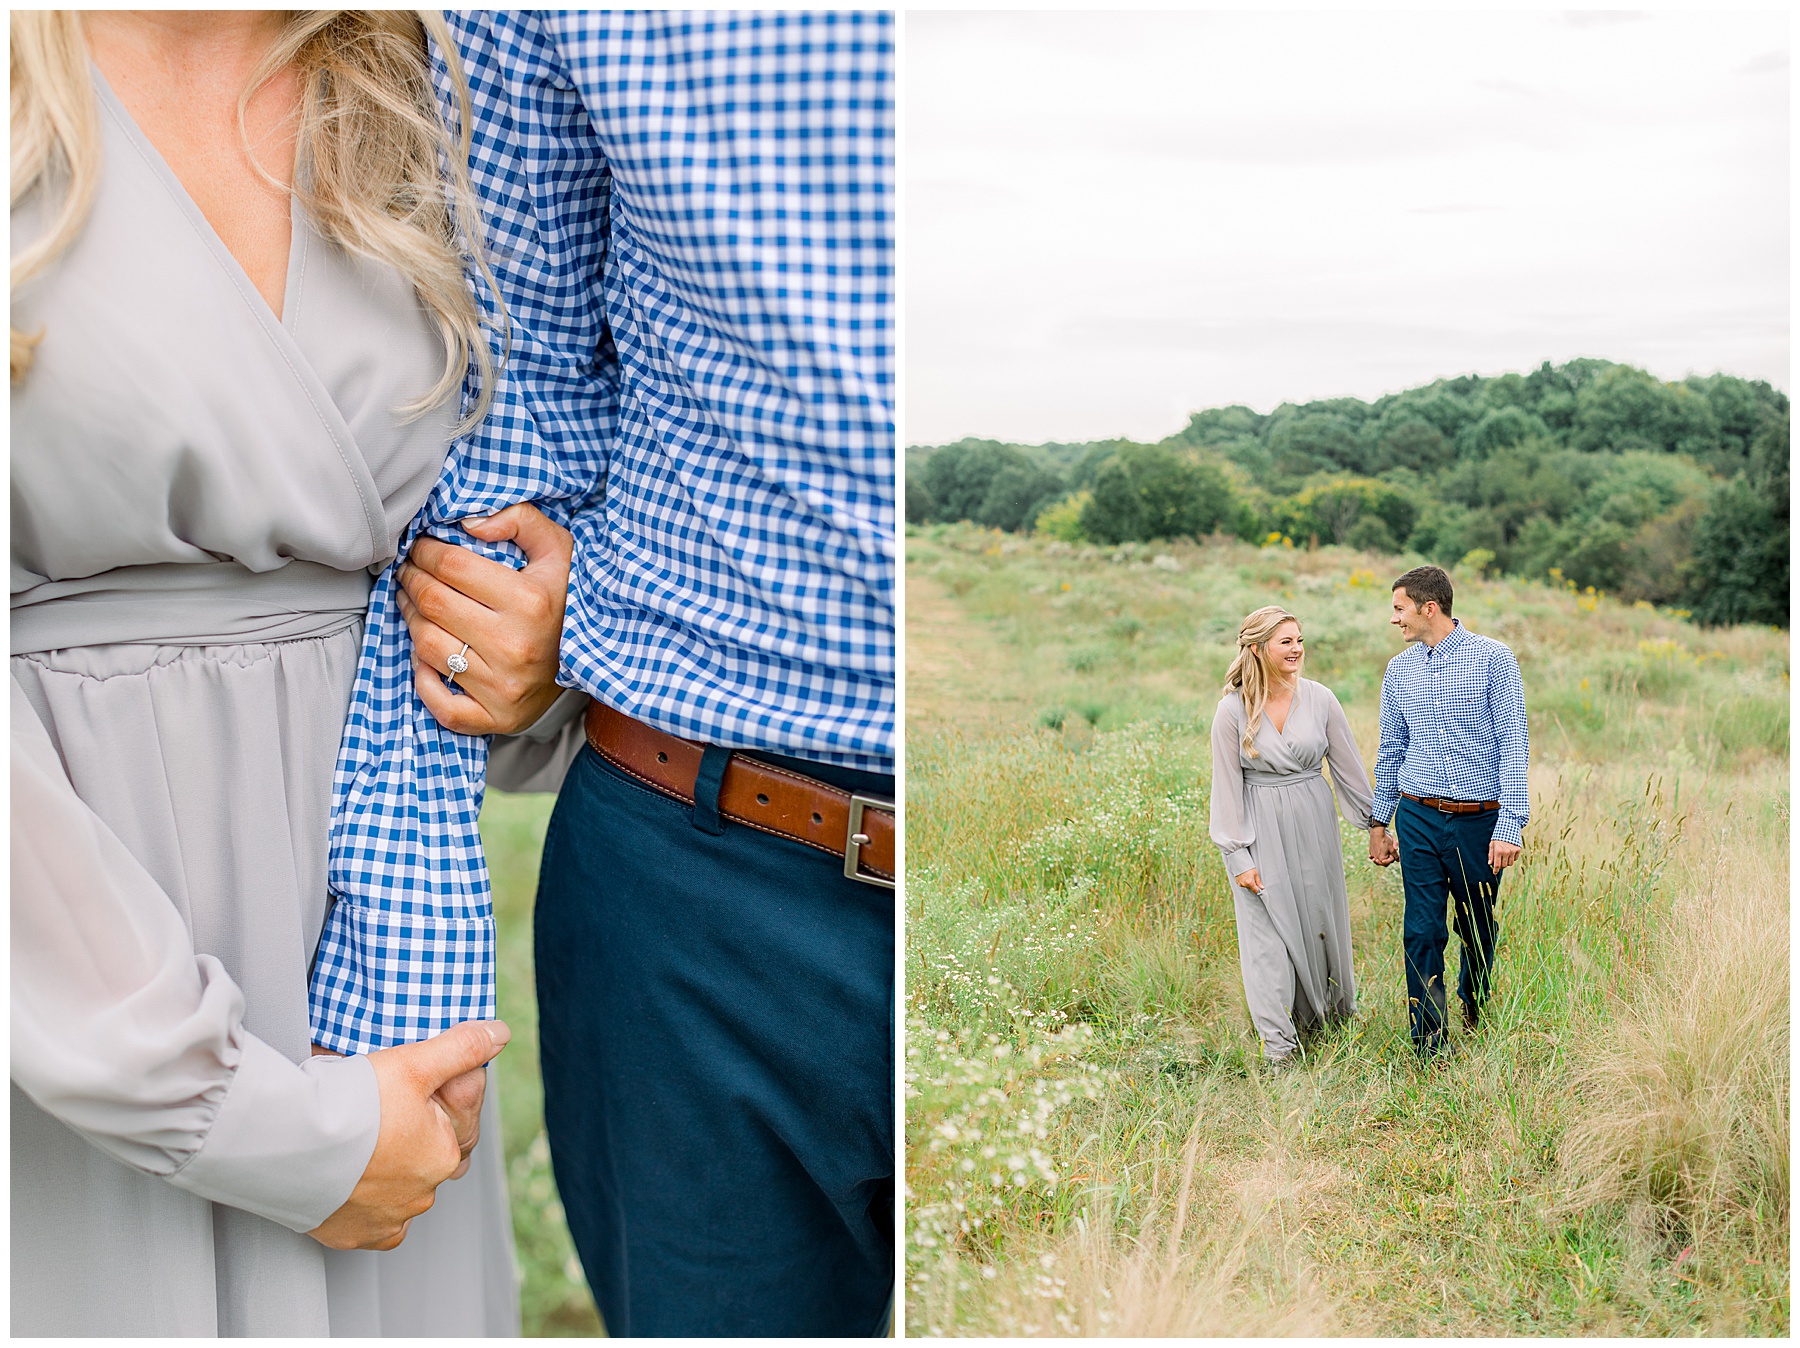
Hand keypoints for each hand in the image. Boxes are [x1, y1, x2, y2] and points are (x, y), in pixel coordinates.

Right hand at [309, 1020, 509, 1250]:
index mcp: (444, 1154)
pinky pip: (368, 1222)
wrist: (287, 1143)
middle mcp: (421, 1195)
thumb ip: (461, 1048)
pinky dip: (362, 1204)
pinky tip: (351, 1180)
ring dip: (386, 1172)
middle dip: (410, 1138)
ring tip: (358, 1141)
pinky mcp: (350, 1235)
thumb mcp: (416, 1062)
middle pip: (424, 1159)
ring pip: (398, 1191)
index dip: (428, 1101)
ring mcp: (385, 1219)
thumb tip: (500, 1034)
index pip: (451, 1124)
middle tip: (377, 1114)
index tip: (398, 1090)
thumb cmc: (355, 1103)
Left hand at [398, 505, 572, 735]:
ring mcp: (505, 686)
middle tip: (410, 571)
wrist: (598, 659)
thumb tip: (468, 523)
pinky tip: (425, 657)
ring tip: (414, 605)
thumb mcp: (558, 548)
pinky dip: (423, 680)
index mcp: (530, 601)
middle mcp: (515, 646)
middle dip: (412, 580)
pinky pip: (441, 705)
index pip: (451, 566)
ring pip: (427, 646)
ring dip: (410, 620)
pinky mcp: (498, 717)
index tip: (421, 547)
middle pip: (433, 603)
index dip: (425, 551)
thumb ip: (519, 519)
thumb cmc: (567, 599)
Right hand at [1234, 867, 1263, 894]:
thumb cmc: (1248, 867)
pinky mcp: (1237, 882)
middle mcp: (1244, 884)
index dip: (1258, 889)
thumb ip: (1259, 882)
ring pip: (1246, 886)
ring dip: (1248, 883)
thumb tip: (1262, 887)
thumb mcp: (1256, 874)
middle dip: (1253, 885)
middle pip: (1250, 888)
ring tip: (1248, 877)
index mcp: (1250, 883)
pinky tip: (1244, 877)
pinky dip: (1244, 882)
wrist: (1240, 863)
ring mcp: (1240, 883)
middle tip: (1253, 878)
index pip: (1255, 891)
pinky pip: (1242, 884)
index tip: (1259, 887)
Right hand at [1369, 826, 1398, 866]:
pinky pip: (1373, 856)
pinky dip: (1375, 856)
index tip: (1393, 854)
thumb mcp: (1392, 848)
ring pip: (1377, 860)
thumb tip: (1398, 860)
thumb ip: (1396, 855)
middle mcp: (1376, 858)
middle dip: (1386, 861)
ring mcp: (1372, 854)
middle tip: (1389, 857)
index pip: (1388, 862)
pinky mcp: (1370, 851)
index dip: (1392, 859)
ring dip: (1380, 860)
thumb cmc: (1385, 840)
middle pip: (1382, 863)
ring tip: (1383, 858)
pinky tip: (1377, 854)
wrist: (1377, 833)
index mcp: (1382, 858)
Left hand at [1488, 838, 1521, 870]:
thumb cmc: (1498, 838)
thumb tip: (1490, 863)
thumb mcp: (1491, 845)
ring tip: (1504, 858)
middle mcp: (1506, 852)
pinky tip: (1509, 854)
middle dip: (1500, 866)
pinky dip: (1512, 859)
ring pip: (1510, 863)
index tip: (1494, 873)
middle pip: (1504, 865)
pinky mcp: (1518, 849)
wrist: (1508, 829)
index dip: (1495, 870)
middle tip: (1498, 863)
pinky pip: (1515, 859)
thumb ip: (1491, 854)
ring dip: (1506, 863)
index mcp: (1498, 851)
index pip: (1497, 865)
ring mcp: (1513, 851)